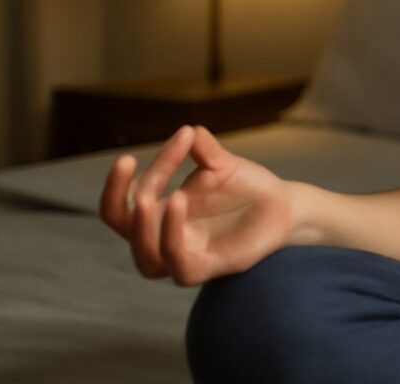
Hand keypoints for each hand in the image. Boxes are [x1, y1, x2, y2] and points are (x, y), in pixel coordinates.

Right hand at [99, 124, 293, 286]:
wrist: (283, 206)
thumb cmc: (246, 187)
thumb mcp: (221, 164)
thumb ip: (204, 149)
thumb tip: (190, 130)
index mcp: (161, 212)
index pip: (132, 193)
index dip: (149, 164)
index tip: (184, 135)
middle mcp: (164, 236)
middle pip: (120, 224)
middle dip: (116, 194)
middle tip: (125, 160)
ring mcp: (184, 256)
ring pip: (145, 256)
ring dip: (141, 225)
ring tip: (146, 196)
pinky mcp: (205, 268)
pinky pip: (177, 263)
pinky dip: (171, 235)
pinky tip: (178, 201)